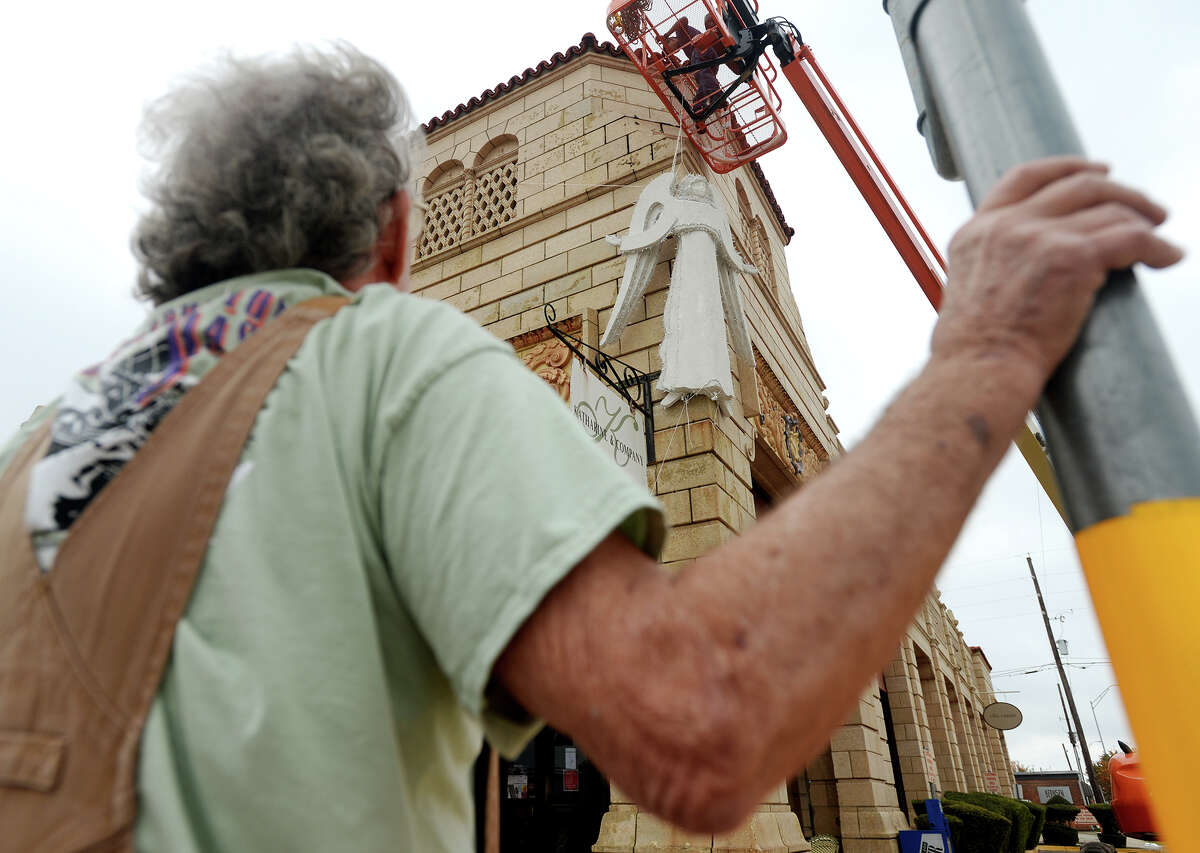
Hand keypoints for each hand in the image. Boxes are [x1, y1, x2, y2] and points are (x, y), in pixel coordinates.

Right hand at [932, 157, 1183, 386]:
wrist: (980, 368)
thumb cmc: (974, 348)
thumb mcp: (969, 286)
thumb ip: (995, 261)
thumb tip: (1026, 266)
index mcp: (978, 230)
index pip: (1025, 178)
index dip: (1066, 167)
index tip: (1094, 171)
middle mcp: (1007, 225)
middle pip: (1076, 185)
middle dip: (1119, 191)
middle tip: (1142, 206)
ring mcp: (1039, 237)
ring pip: (1109, 209)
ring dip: (1142, 220)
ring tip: (1158, 235)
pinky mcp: (1073, 257)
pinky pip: (1131, 238)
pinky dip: (1157, 246)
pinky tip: (1168, 256)